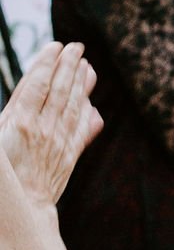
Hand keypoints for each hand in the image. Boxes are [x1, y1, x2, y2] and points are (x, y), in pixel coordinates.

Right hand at [0, 42, 99, 203]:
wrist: (20, 203)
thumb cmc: (3, 168)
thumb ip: (14, 108)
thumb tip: (32, 84)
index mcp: (20, 122)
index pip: (37, 84)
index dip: (47, 63)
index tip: (54, 46)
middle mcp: (43, 129)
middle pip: (60, 90)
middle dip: (69, 65)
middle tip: (76, 47)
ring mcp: (59, 142)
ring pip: (74, 105)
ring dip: (81, 83)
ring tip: (86, 65)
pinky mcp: (70, 154)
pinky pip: (83, 128)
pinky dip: (88, 111)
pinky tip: (90, 100)